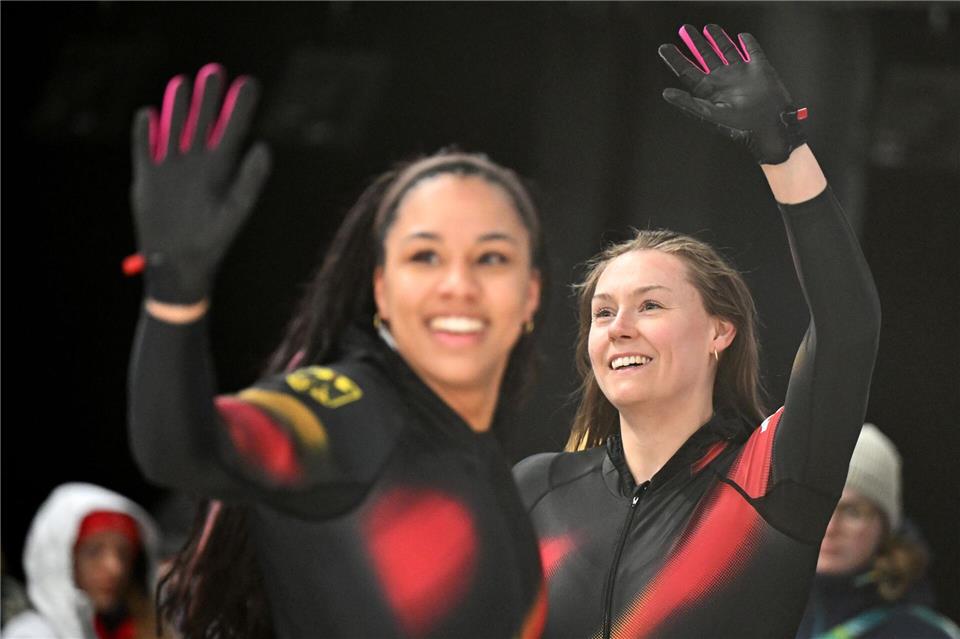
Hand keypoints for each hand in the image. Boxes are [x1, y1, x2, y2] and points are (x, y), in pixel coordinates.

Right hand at [130, 63, 271, 303]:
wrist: (179, 264)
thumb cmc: (213, 240)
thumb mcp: (235, 209)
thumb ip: (250, 179)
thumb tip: (264, 146)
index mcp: (222, 168)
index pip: (232, 129)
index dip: (239, 106)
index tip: (248, 83)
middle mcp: (197, 162)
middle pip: (202, 120)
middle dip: (207, 97)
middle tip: (214, 72)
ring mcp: (171, 166)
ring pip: (173, 126)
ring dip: (177, 106)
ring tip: (183, 84)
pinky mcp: (147, 176)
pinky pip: (144, 147)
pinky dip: (145, 132)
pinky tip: (149, 115)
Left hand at [658, 24, 806, 164]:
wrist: (770, 125)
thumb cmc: (739, 126)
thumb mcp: (709, 114)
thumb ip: (687, 103)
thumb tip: (666, 93)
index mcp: (708, 91)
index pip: (688, 71)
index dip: (675, 59)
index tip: (664, 48)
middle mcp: (722, 80)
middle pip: (705, 57)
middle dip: (694, 44)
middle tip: (684, 30)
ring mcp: (740, 74)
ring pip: (726, 51)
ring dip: (717, 39)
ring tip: (708, 27)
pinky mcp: (759, 69)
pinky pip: (752, 52)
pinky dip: (748, 43)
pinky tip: (742, 36)